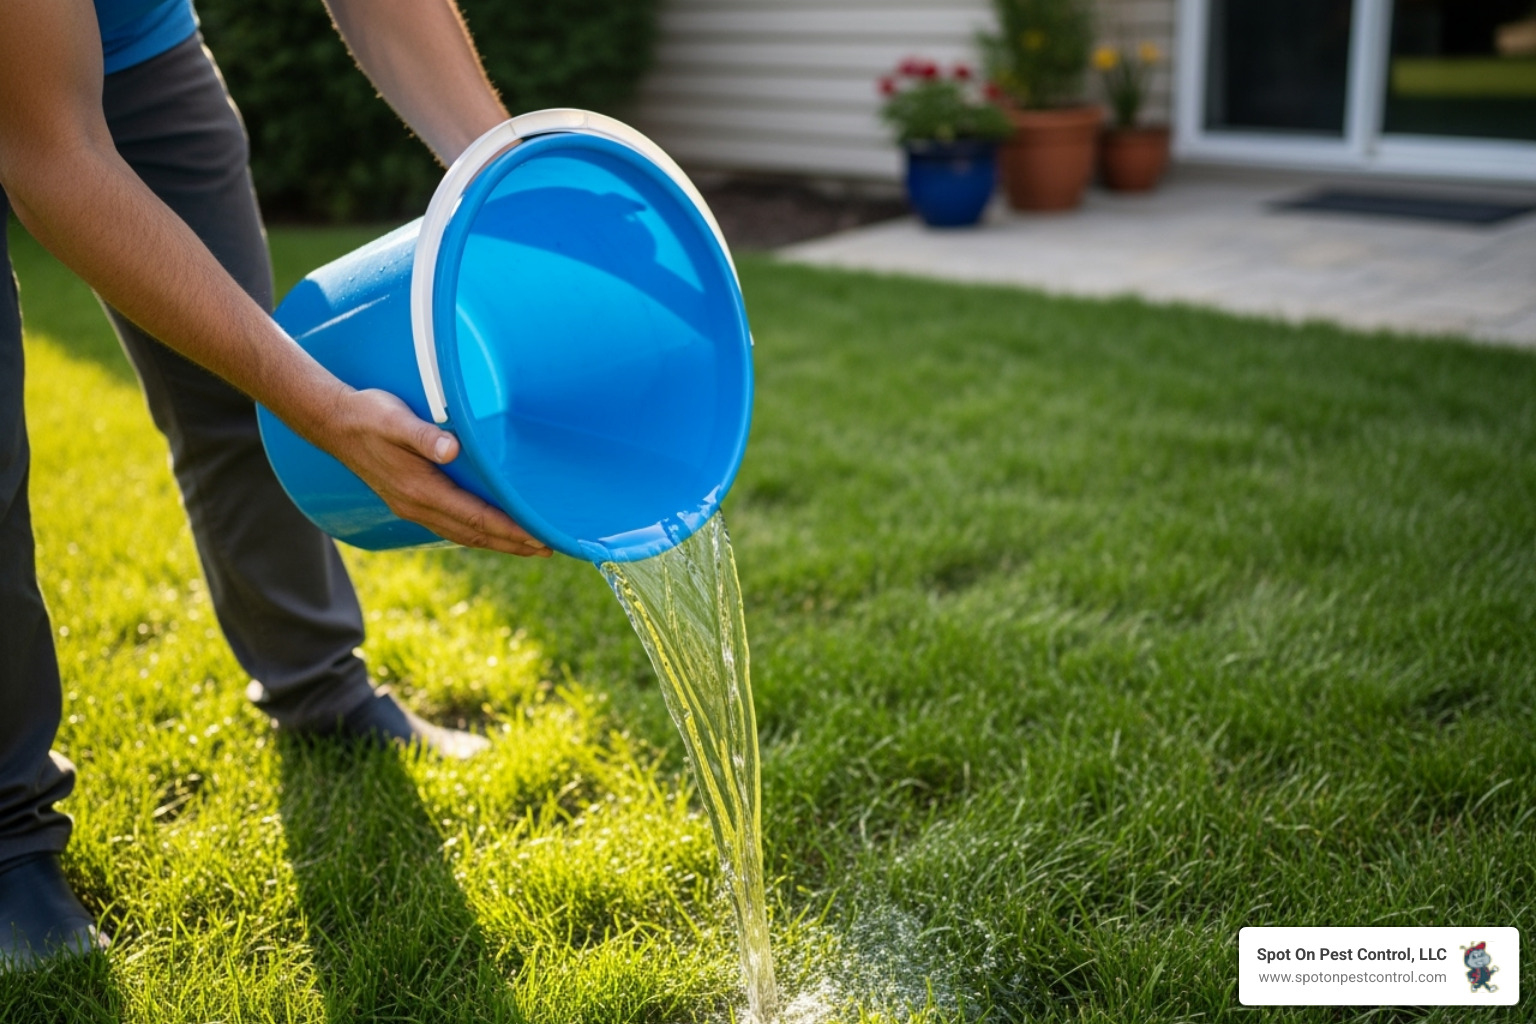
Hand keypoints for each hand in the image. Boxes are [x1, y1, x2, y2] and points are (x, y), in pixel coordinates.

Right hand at [321, 387, 550, 556]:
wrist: (331, 423)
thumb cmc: (368, 414)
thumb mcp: (394, 418)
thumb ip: (422, 435)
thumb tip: (451, 449)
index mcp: (419, 490)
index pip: (475, 517)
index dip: (510, 529)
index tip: (539, 537)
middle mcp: (416, 506)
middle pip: (474, 534)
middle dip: (512, 544)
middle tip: (548, 548)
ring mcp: (411, 508)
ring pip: (462, 534)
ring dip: (497, 542)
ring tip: (528, 546)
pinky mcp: (408, 502)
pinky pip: (450, 526)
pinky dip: (475, 533)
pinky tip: (488, 530)